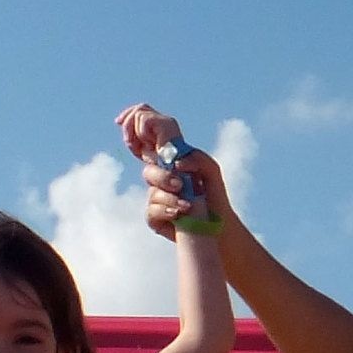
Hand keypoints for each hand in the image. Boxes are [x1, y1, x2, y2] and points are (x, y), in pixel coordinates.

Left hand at [115, 102, 181, 161]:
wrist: (171, 169)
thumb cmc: (158, 163)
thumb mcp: (140, 147)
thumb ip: (132, 134)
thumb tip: (120, 121)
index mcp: (160, 125)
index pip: (143, 109)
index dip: (128, 113)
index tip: (117, 121)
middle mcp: (165, 120)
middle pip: (141, 107)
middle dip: (128, 121)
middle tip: (128, 140)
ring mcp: (166, 121)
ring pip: (139, 113)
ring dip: (134, 132)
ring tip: (140, 146)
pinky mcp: (166, 123)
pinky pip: (144, 119)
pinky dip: (141, 132)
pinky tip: (148, 143)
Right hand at [120, 103, 226, 238]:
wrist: (218, 229)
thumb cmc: (213, 196)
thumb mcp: (211, 170)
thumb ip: (196, 157)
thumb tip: (176, 163)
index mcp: (172, 158)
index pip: (150, 134)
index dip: (137, 123)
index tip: (133, 127)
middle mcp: (161, 174)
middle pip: (147, 164)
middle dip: (162, 175)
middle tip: (180, 184)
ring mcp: (156, 194)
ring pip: (151, 187)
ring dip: (169, 194)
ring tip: (189, 202)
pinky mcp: (154, 215)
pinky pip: (151, 209)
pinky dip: (168, 210)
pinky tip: (181, 213)